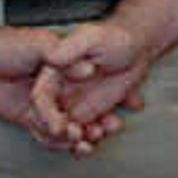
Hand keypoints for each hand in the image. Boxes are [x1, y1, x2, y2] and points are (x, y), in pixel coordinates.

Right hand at [30, 21, 150, 151]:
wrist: (137, 47)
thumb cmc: (113, 38)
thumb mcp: (91, 38)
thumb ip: (70, 47)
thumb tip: (52, 59)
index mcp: (52, 73)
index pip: (40, 100)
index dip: (46, 116)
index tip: (59, 128)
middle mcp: (59, 90)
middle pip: (49, 120)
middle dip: (61, 134)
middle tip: (79, 135)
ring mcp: (73, 103)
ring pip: (66, 130)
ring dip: (77, 140)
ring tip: (95, 136)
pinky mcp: (90, 113)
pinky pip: (85, 131)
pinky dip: (92, 138)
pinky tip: (106, 132)